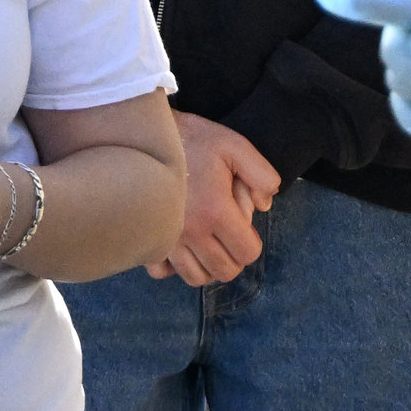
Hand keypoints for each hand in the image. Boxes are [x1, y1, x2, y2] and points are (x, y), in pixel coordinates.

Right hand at [143, 113, 278, 285]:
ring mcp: (167, 238)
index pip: (247, 253)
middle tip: (228, 235)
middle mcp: (191, 232)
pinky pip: (161, 271)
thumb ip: (261, 174)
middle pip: (224, 271)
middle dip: (233, 257)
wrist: (146, 133)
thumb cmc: (192, 138)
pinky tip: (180, 247)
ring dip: (207, 266)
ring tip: (207, 244)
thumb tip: (264, 206)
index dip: (252, 243)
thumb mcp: (235, 145)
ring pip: (195, 277)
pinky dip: (173, 266)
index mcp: (216, 211)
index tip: (244, 226)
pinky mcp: (147, 237)